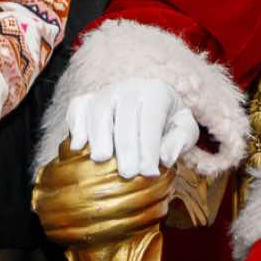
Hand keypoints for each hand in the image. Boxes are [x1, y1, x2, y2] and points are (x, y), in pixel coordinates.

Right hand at [66, 76, 198, 178]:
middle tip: (128, 174)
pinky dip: (76, 125)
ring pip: (99, 110)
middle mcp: (130, 87)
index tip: (149, 173)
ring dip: (99, 136)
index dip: (150, 146)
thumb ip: (180, 140)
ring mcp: (106, 92)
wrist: (149, 107)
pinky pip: (77, 108)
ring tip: (102, 160)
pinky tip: (78, 146)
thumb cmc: (168, 122)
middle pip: (125, 115)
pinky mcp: (87, 100)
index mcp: (157, 91)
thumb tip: (165, 157)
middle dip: (126, 146)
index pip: (151, 118)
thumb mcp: (184, 129)